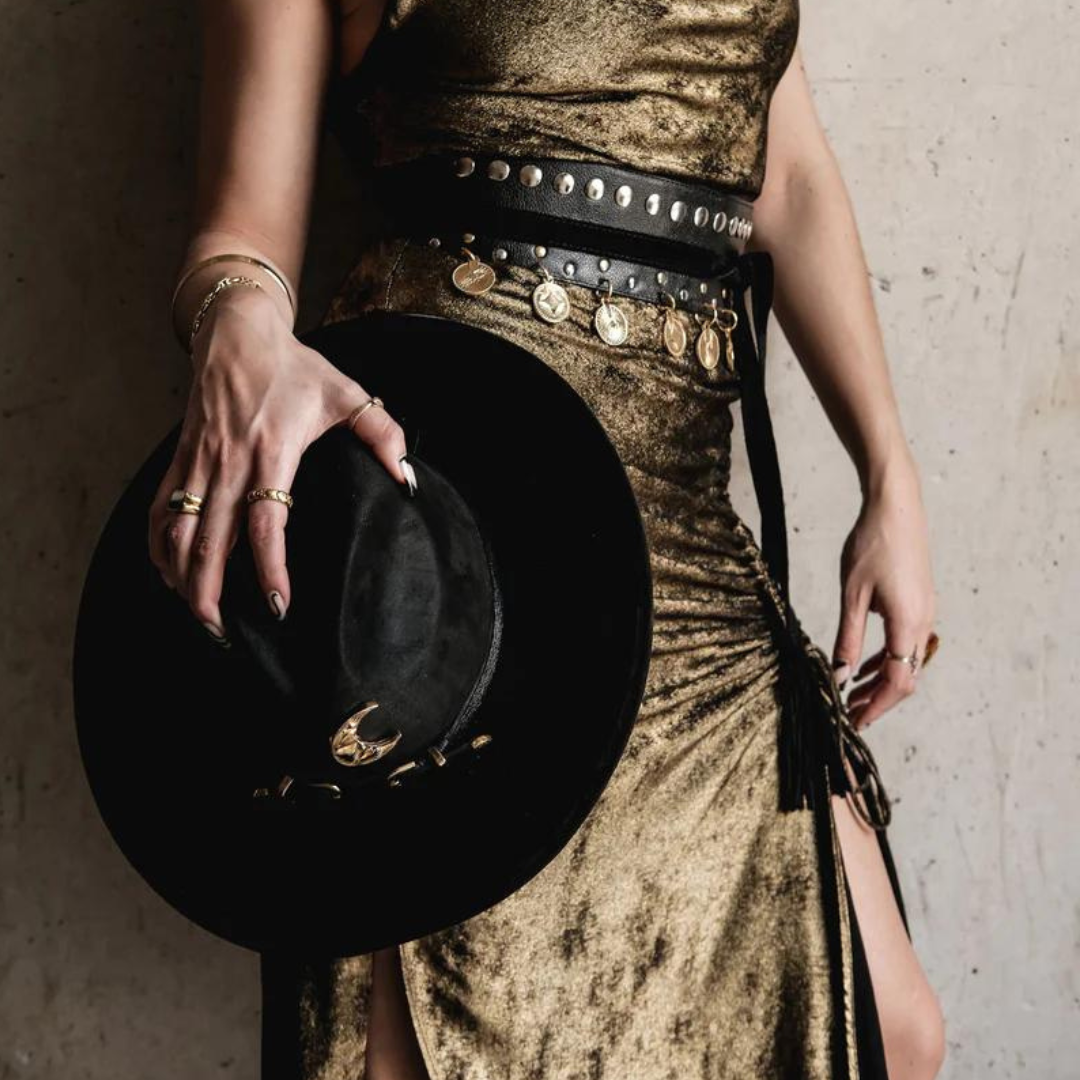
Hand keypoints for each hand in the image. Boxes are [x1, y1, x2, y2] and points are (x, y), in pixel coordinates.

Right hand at [147, 286, 415, 642]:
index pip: (266, 521)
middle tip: (221, 633)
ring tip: (196, 614)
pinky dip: (159, 545)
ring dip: (181, 576)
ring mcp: (199, 461)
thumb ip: (383, 433)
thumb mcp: (348, 394)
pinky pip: (161, 508)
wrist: (238, 331)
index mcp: (272, 451)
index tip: (275, 604)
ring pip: (177, 530)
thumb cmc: (295, 367)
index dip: (268, 566)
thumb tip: (407, 479)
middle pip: (210, 539)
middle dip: (210, 591)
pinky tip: (167, 574)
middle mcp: (229, 461)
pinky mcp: (180, 457)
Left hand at [831, 455, 936, 729]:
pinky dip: (886, 658)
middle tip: (850, 713)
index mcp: (908, 624)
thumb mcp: (852, 595)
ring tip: (852, 693)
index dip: (876, 706)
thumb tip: (840, 674)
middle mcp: (924, 622)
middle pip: (906, 677)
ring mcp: (925, 612)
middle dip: (878, 699)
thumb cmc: (871, 546)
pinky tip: (864, 663)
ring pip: (907, 661)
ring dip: (881, 680)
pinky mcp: (920, 602)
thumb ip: (847, 637)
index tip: (855, 722)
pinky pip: (907, 643)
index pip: (897, 682)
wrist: (896, 507)